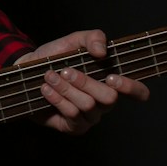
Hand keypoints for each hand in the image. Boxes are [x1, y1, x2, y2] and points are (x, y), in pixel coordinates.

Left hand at [18, 29, 150, 135]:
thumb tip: (102, 51)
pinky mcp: (74, 127)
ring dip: (66, 89)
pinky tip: (46, 89)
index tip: (112, 77)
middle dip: (86, 82)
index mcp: (111, 82)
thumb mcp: (74, 41)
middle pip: (109, 99)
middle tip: (66, 71)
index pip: (138, 92)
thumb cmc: (56, 57)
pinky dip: (57, 99)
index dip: (132, 88)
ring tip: (50, 77)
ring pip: (88, 106)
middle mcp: (104, 102)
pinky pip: (71, 115)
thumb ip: (93, 38)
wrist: (28, 71)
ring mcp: (90, 117)